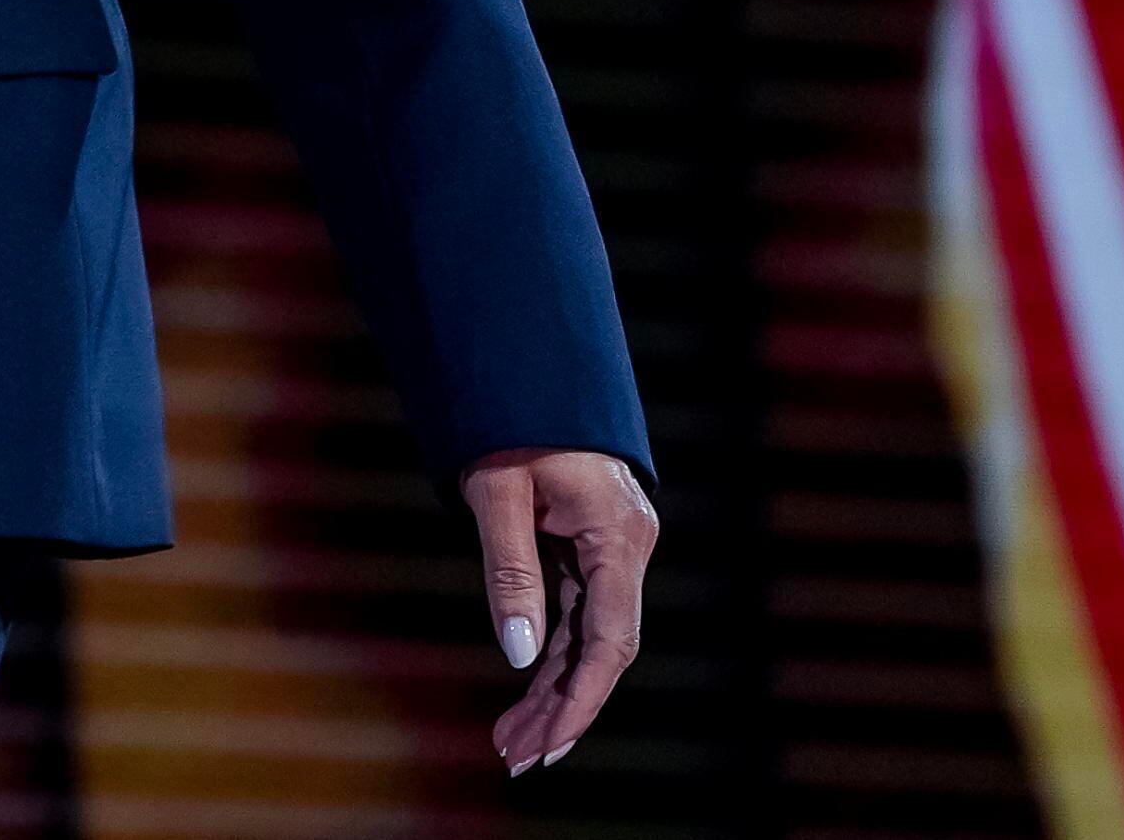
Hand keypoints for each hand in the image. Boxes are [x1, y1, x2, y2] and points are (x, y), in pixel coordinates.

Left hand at [463, 445, 653, 777]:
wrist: (524, 364)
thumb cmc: (510, 418)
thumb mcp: (497, 490)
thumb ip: (510, 571)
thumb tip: (516, 655)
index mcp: (618, 534)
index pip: (610, 638)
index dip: (582, 697)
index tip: (553, 743)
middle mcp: (627, 547)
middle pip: (602, 648)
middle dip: (562, 707)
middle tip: (519, 759)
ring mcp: (613, 548)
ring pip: (588, 637)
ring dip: (552, 688)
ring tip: (511, 742)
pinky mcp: (592, 547)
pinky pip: (576, 613)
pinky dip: (550, 653)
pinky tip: (525, 693)